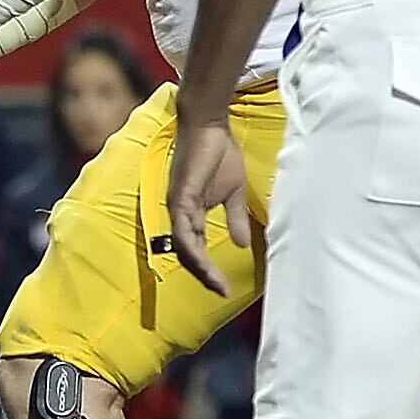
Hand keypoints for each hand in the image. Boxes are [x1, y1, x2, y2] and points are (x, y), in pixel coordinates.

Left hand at [164, 106, 250, 297]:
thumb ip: (234, 218)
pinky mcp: (180, 197)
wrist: (211, 127)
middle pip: (186, 253)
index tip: (225, 288)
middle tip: (222, 291)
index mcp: (191, 214)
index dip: (208, 270)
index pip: (195, 249)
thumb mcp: (232, 193)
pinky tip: (205, 263)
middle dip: (204, 275)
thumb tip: (242, 244)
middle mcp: (180, 214)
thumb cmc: (219, 154)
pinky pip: (184, 229)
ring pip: (183, 247)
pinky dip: (193, 249)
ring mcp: (178, 206)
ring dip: (200, 268)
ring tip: (217, 284)